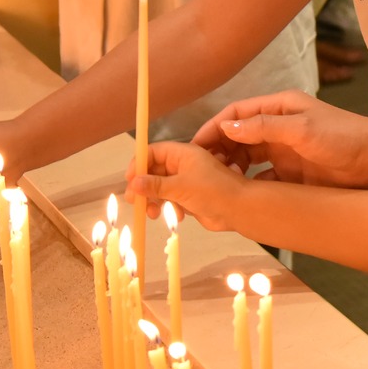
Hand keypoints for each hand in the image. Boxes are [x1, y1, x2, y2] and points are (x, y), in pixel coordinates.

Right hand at [130, 141, 249, 231]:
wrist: (238, 210)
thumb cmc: (212, 191)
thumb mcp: (180, 186)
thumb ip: (155, 185)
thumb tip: (132, 183)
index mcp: (183, 154)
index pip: (153, 152)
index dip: (139, 163)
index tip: (129, 179)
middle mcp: (183, 165)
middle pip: (154, 171)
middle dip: (143, 186)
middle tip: (133, 201)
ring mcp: (187, 182)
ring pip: (160, 188)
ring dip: (153, 200)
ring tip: (152, 213)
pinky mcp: (190, 197)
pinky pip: (171, 200)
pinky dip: (168, 207)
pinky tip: (176, 216)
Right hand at [191, 91, 367, 186]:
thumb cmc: (345, 138)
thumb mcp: (302, 129)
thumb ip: (264, 127)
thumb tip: (226, 127)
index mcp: (278, 108)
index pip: (235, 115)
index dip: (212, 129)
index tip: (192, 148)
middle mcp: (277, 128)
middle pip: (236, 138)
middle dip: (215, 152)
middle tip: (197, 173)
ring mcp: (283, 152)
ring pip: (245, 160)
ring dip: (228, 170)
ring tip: (213, 186)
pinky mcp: (291, 175)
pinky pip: (261, 180)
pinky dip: (247, 187)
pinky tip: (236, 199)